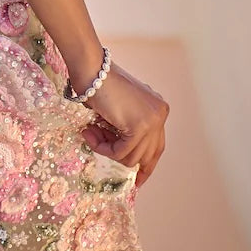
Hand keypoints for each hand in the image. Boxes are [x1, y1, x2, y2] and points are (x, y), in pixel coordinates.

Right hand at [76, 61, 168, 188]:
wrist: (91, 70)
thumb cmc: (99, 83)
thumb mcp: (120, 109)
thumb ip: (127, 128)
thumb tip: (124, 155)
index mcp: (158, 109)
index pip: (157, 146)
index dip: (146, 165)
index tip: (138, 181)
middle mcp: (160, 114)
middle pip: (146, 155)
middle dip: (121, 157)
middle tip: (96, 144)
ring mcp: (153, 121)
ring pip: (132, 157)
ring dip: (107, 150)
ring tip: (90, 133)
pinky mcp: (140, 127)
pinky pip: (122, 152)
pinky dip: (104, 148)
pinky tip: (90, 133)